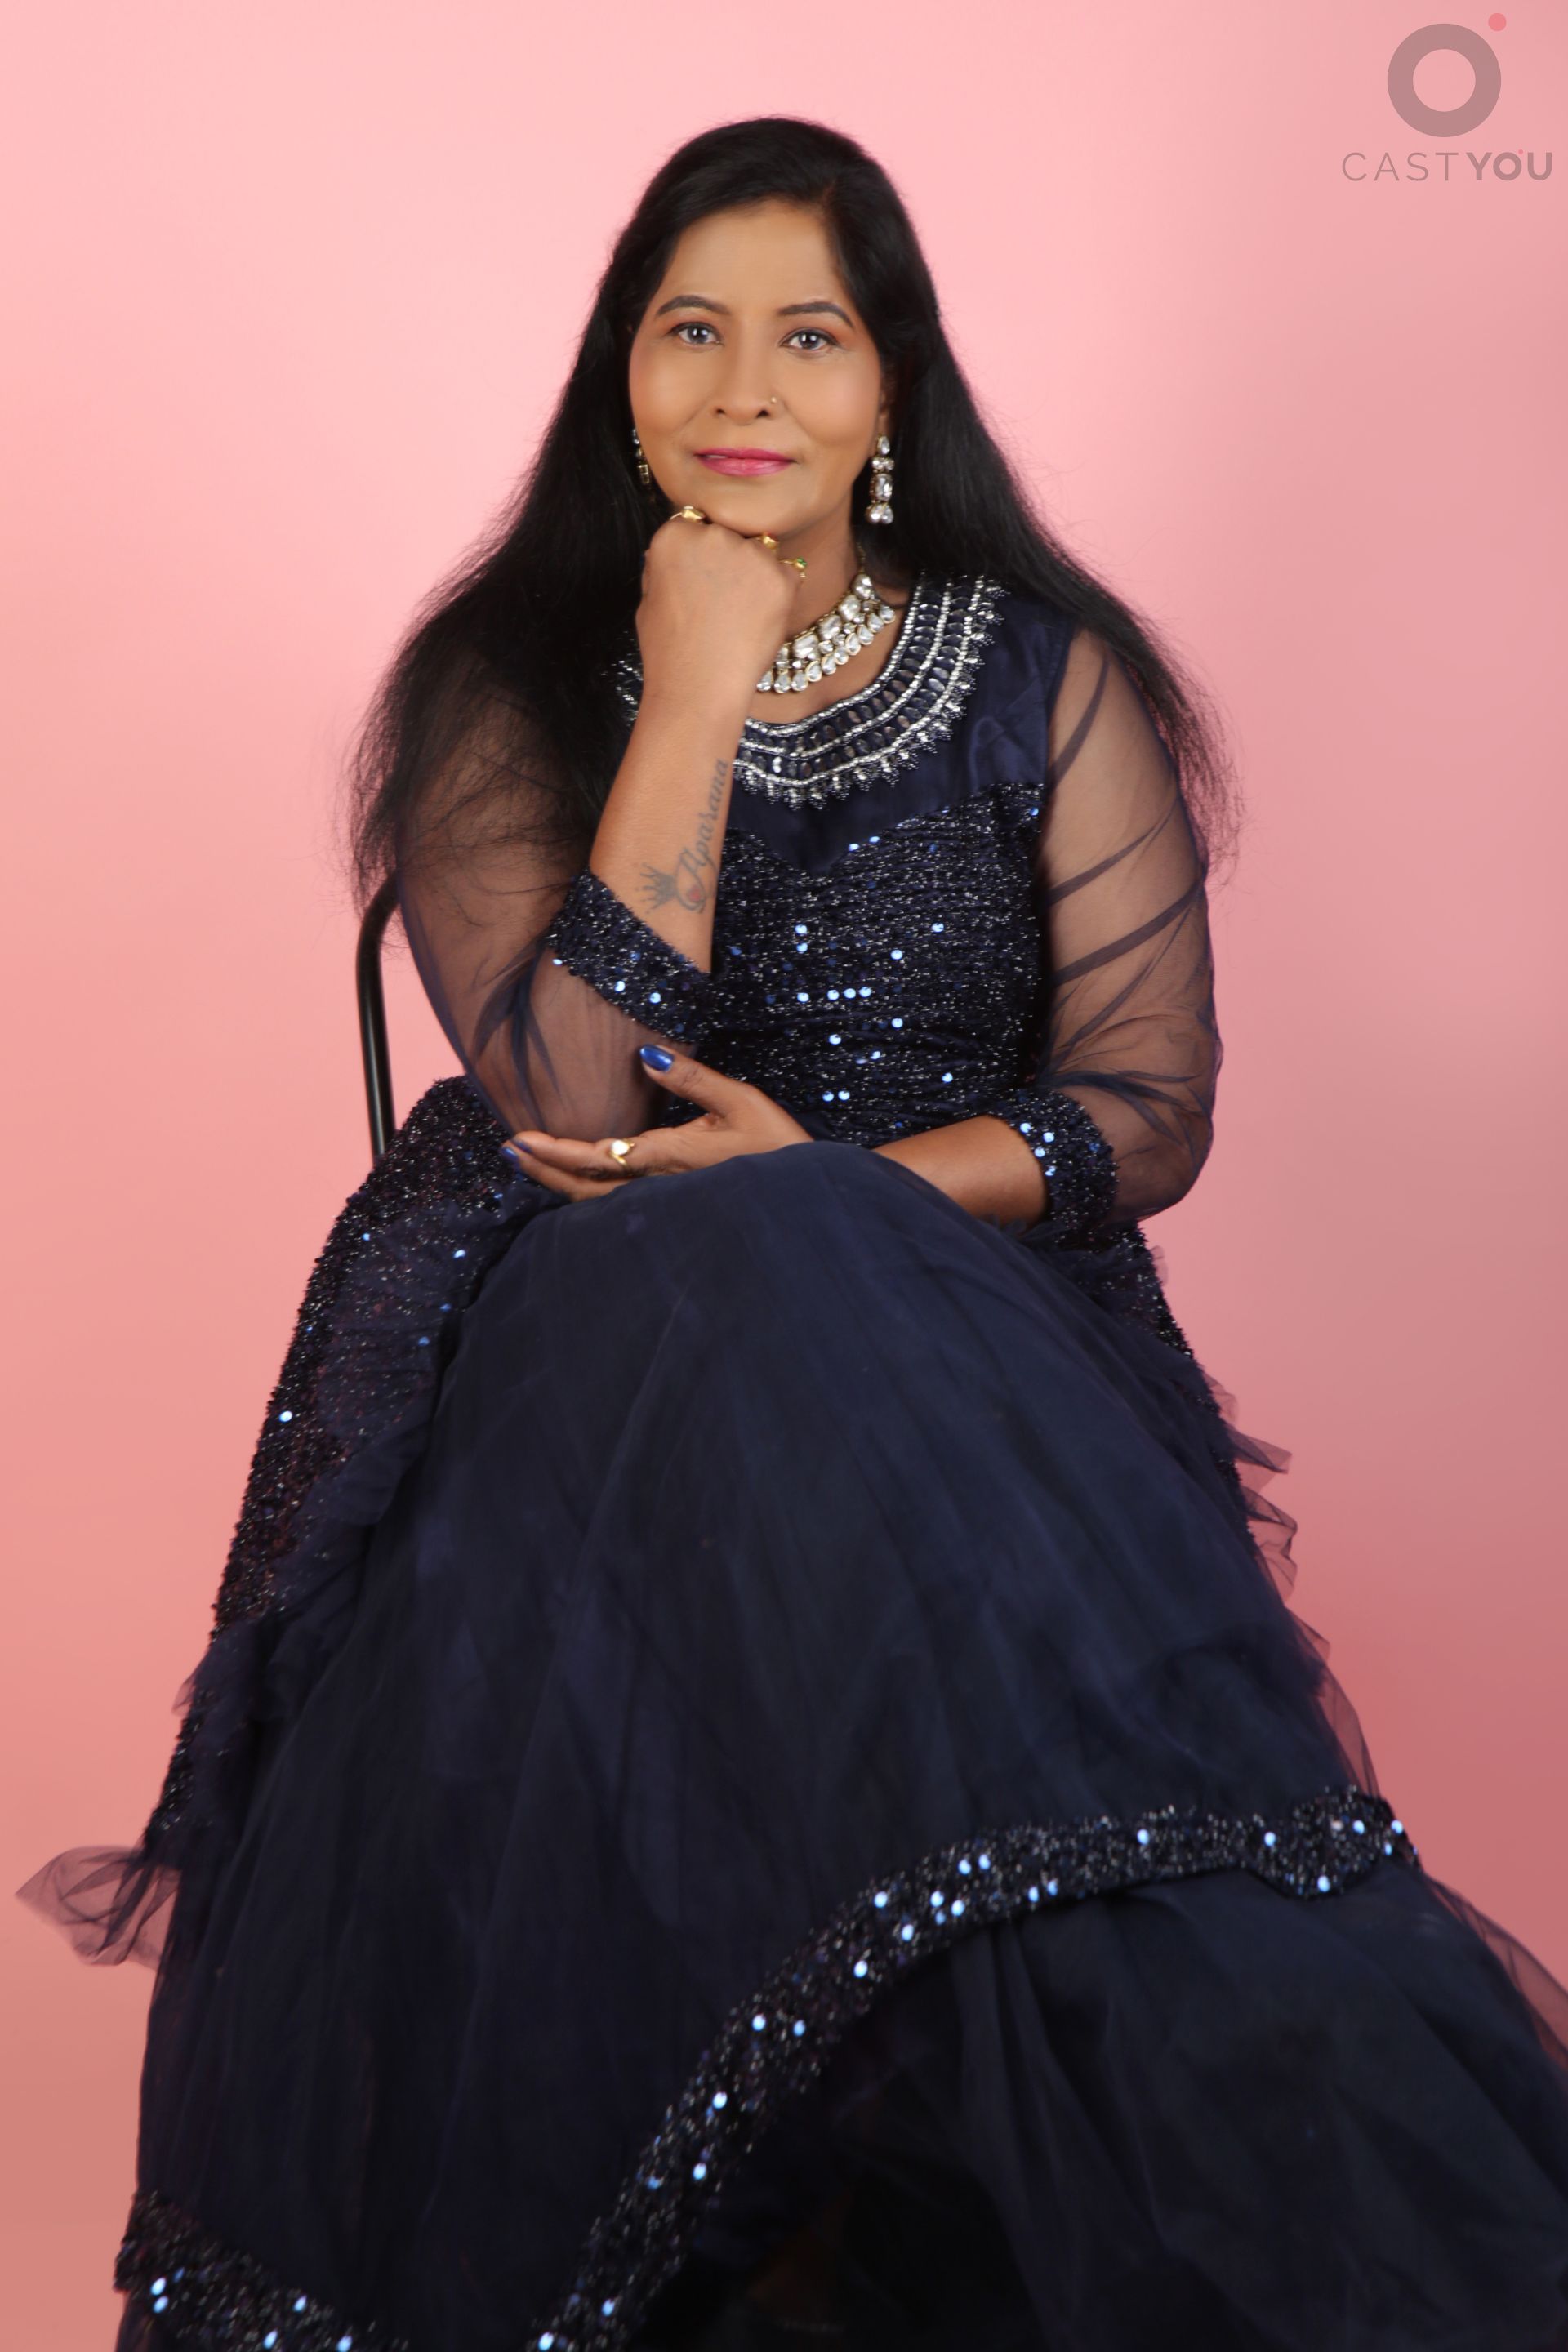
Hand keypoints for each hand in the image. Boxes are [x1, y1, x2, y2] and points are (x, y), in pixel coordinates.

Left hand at [506, 1045, 810, 1200]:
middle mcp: (659, 1187)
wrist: (808, 1197)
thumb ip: (691, 1078)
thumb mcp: (741, 1101)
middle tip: (507, 1151)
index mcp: (670, 1157)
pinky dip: (583, 1195)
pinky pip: (615, 1207)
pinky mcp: (672, 1209)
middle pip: (584, 1187)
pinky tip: (571, 1184)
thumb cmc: (778, 1145)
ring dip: (557, 1184)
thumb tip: (644, 1055)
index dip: (554, 1151)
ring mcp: (665, 1203)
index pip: (597, 1156)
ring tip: (527, 1164)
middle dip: (542, 1170)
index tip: (519, 1141)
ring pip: (597, 1203)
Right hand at [636, 513, 795, 719]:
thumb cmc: (670, 652)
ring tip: (739, 617)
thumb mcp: (649, 597)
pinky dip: (780, 594)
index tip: (700, 583)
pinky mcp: (781, 577)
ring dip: (755, 574)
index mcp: (673, 534)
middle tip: (722, 604)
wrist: (699, 689)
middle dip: (730, 560)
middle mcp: (712, 534)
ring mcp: (750, 553)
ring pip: (761, 551)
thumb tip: (681, 547)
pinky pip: (788, 573)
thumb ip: (665, 563)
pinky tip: (758, 622)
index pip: (696, 525)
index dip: (701, 556)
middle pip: (730, 534)